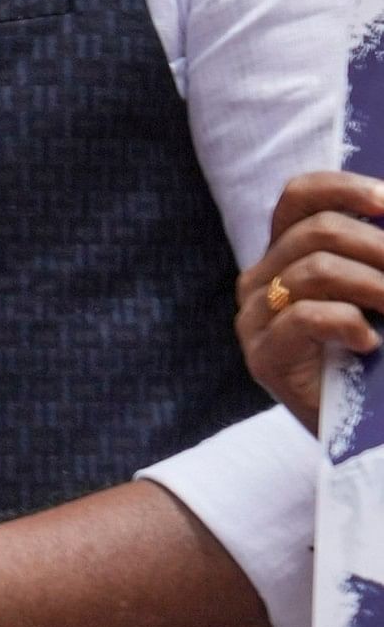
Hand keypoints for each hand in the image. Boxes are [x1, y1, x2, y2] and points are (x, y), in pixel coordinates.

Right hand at [238, 170, 383, 427]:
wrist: (361, 438)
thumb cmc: (378, 363)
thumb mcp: (378, 298)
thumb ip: (378, 263)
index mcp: (285, 255)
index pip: (299, 197)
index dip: (344, 188)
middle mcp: (261, 280)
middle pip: (315, 230)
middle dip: (379, 245)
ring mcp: (256, 319)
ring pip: (314, 269)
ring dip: (376, 285)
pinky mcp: (263, 358)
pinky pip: (305, 317)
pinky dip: (349, 323)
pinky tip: (371, 344)